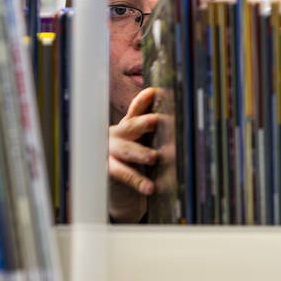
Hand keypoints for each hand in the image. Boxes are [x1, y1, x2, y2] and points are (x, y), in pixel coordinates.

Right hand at [108, 87, 157, 222]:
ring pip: (126, 151)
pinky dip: (137, 181)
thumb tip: (171, 110)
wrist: (113, 179)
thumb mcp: (140, 138)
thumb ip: (150, 124)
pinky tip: (149, 187)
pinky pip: (124, 175)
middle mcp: (116, 135)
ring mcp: (110, 152)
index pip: (136, 109)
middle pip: (130, 127)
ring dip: (140, 153)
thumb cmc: (131, 156)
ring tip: (153, 157)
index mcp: (127, 125)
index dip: (144, 101)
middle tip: (156, 120)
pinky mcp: (109, 170)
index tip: (155, 92)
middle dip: (142, 123)